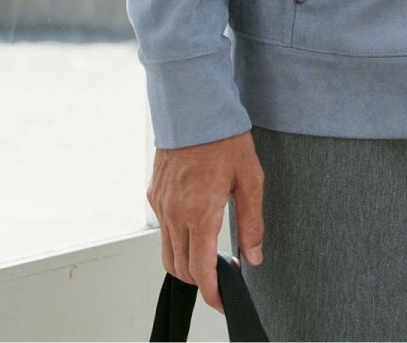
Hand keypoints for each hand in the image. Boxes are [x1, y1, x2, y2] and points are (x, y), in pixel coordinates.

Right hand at [147, 130, 264, 315]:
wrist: (194, 106)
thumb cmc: (224, 137)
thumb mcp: (250, 178)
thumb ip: (251, 221)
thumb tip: (253, 256)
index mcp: (200, 211)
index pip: (200, 270)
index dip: (212, 293)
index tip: (223, 300)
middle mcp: (174, 212)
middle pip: (180, 268)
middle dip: (200, 280)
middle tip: (222, 277)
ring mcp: (161, 203)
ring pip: (167, 252)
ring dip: (186, 262)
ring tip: (209, 254)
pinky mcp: (154, 193)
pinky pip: (162, 228)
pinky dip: (176, 238)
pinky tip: (196, 225)